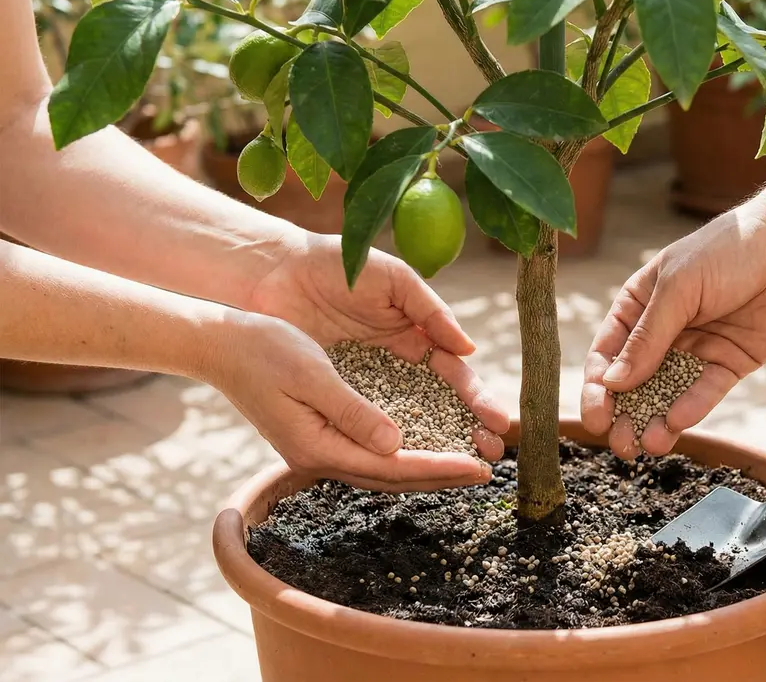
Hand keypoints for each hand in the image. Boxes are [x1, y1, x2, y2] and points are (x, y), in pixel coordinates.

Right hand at [204, 311, 503, 491]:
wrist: (219, 346)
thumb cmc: (262, 351)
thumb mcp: (311, 374)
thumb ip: (353, 411)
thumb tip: (396, 443)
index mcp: (318, 447)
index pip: (393, 467)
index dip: (440, 468)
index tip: (480, 466)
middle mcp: (321, 456)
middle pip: (394, 476)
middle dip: (444, 474)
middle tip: (489, 470)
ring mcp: (319, 448)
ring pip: (386, 467)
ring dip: (428, 466)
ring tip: (468, 461)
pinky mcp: (321, 433)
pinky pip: (373, 451)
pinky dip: (405, 451)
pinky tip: (427, 442)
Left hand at [247, 232, 508, 454]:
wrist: (270, 271)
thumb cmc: (335, 264)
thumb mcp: (392, 280)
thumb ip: (430, 312)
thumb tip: (468, 351)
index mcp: (415, 336)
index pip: (455, 377)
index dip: (478, 400)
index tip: (500, 423)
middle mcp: (395, 367)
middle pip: (440, 407)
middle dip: (468, 431)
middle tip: (493, 453)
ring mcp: (364, 386)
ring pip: (407, 423)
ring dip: (436, 445)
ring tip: (464, 468)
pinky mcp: (333, 399)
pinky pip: (364, 427)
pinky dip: (387, 446)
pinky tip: (407, 462)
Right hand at [581, 208, 765, 458]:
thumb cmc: (726, 252)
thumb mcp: (678, 288)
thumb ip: (648, 337)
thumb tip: (614, 383)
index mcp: (639, 307)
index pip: (608, 353)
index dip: (598, 387)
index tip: (595, 417)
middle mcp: (663, 332)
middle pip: (635, 382)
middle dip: (625, 415)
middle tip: (620, 444)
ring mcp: (696, 350)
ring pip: (669, 394)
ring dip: (656, 420)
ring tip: (648, 445)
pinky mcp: (728, 364)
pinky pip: (706, 391)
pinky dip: (692, 407)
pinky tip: (678, 422)